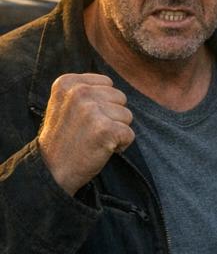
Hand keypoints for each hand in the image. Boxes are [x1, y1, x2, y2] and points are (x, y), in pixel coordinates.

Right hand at [37, 73, 132, 195]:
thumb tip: (112, 84)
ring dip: (116, 130)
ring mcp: (91, 110)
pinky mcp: (105, 129)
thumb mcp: (65, 104)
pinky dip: (121, 145)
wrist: (50, 171)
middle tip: (89, 131)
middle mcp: (78, 92)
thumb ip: (86, 90)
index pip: (107, 83)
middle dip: (111, 116)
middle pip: (120, 98)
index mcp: (67, 82)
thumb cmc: (64, 138)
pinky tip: (101, 149)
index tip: (82, 118)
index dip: (102, 103)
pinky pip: (130, 134)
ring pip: (127, 115)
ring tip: (93, 140)